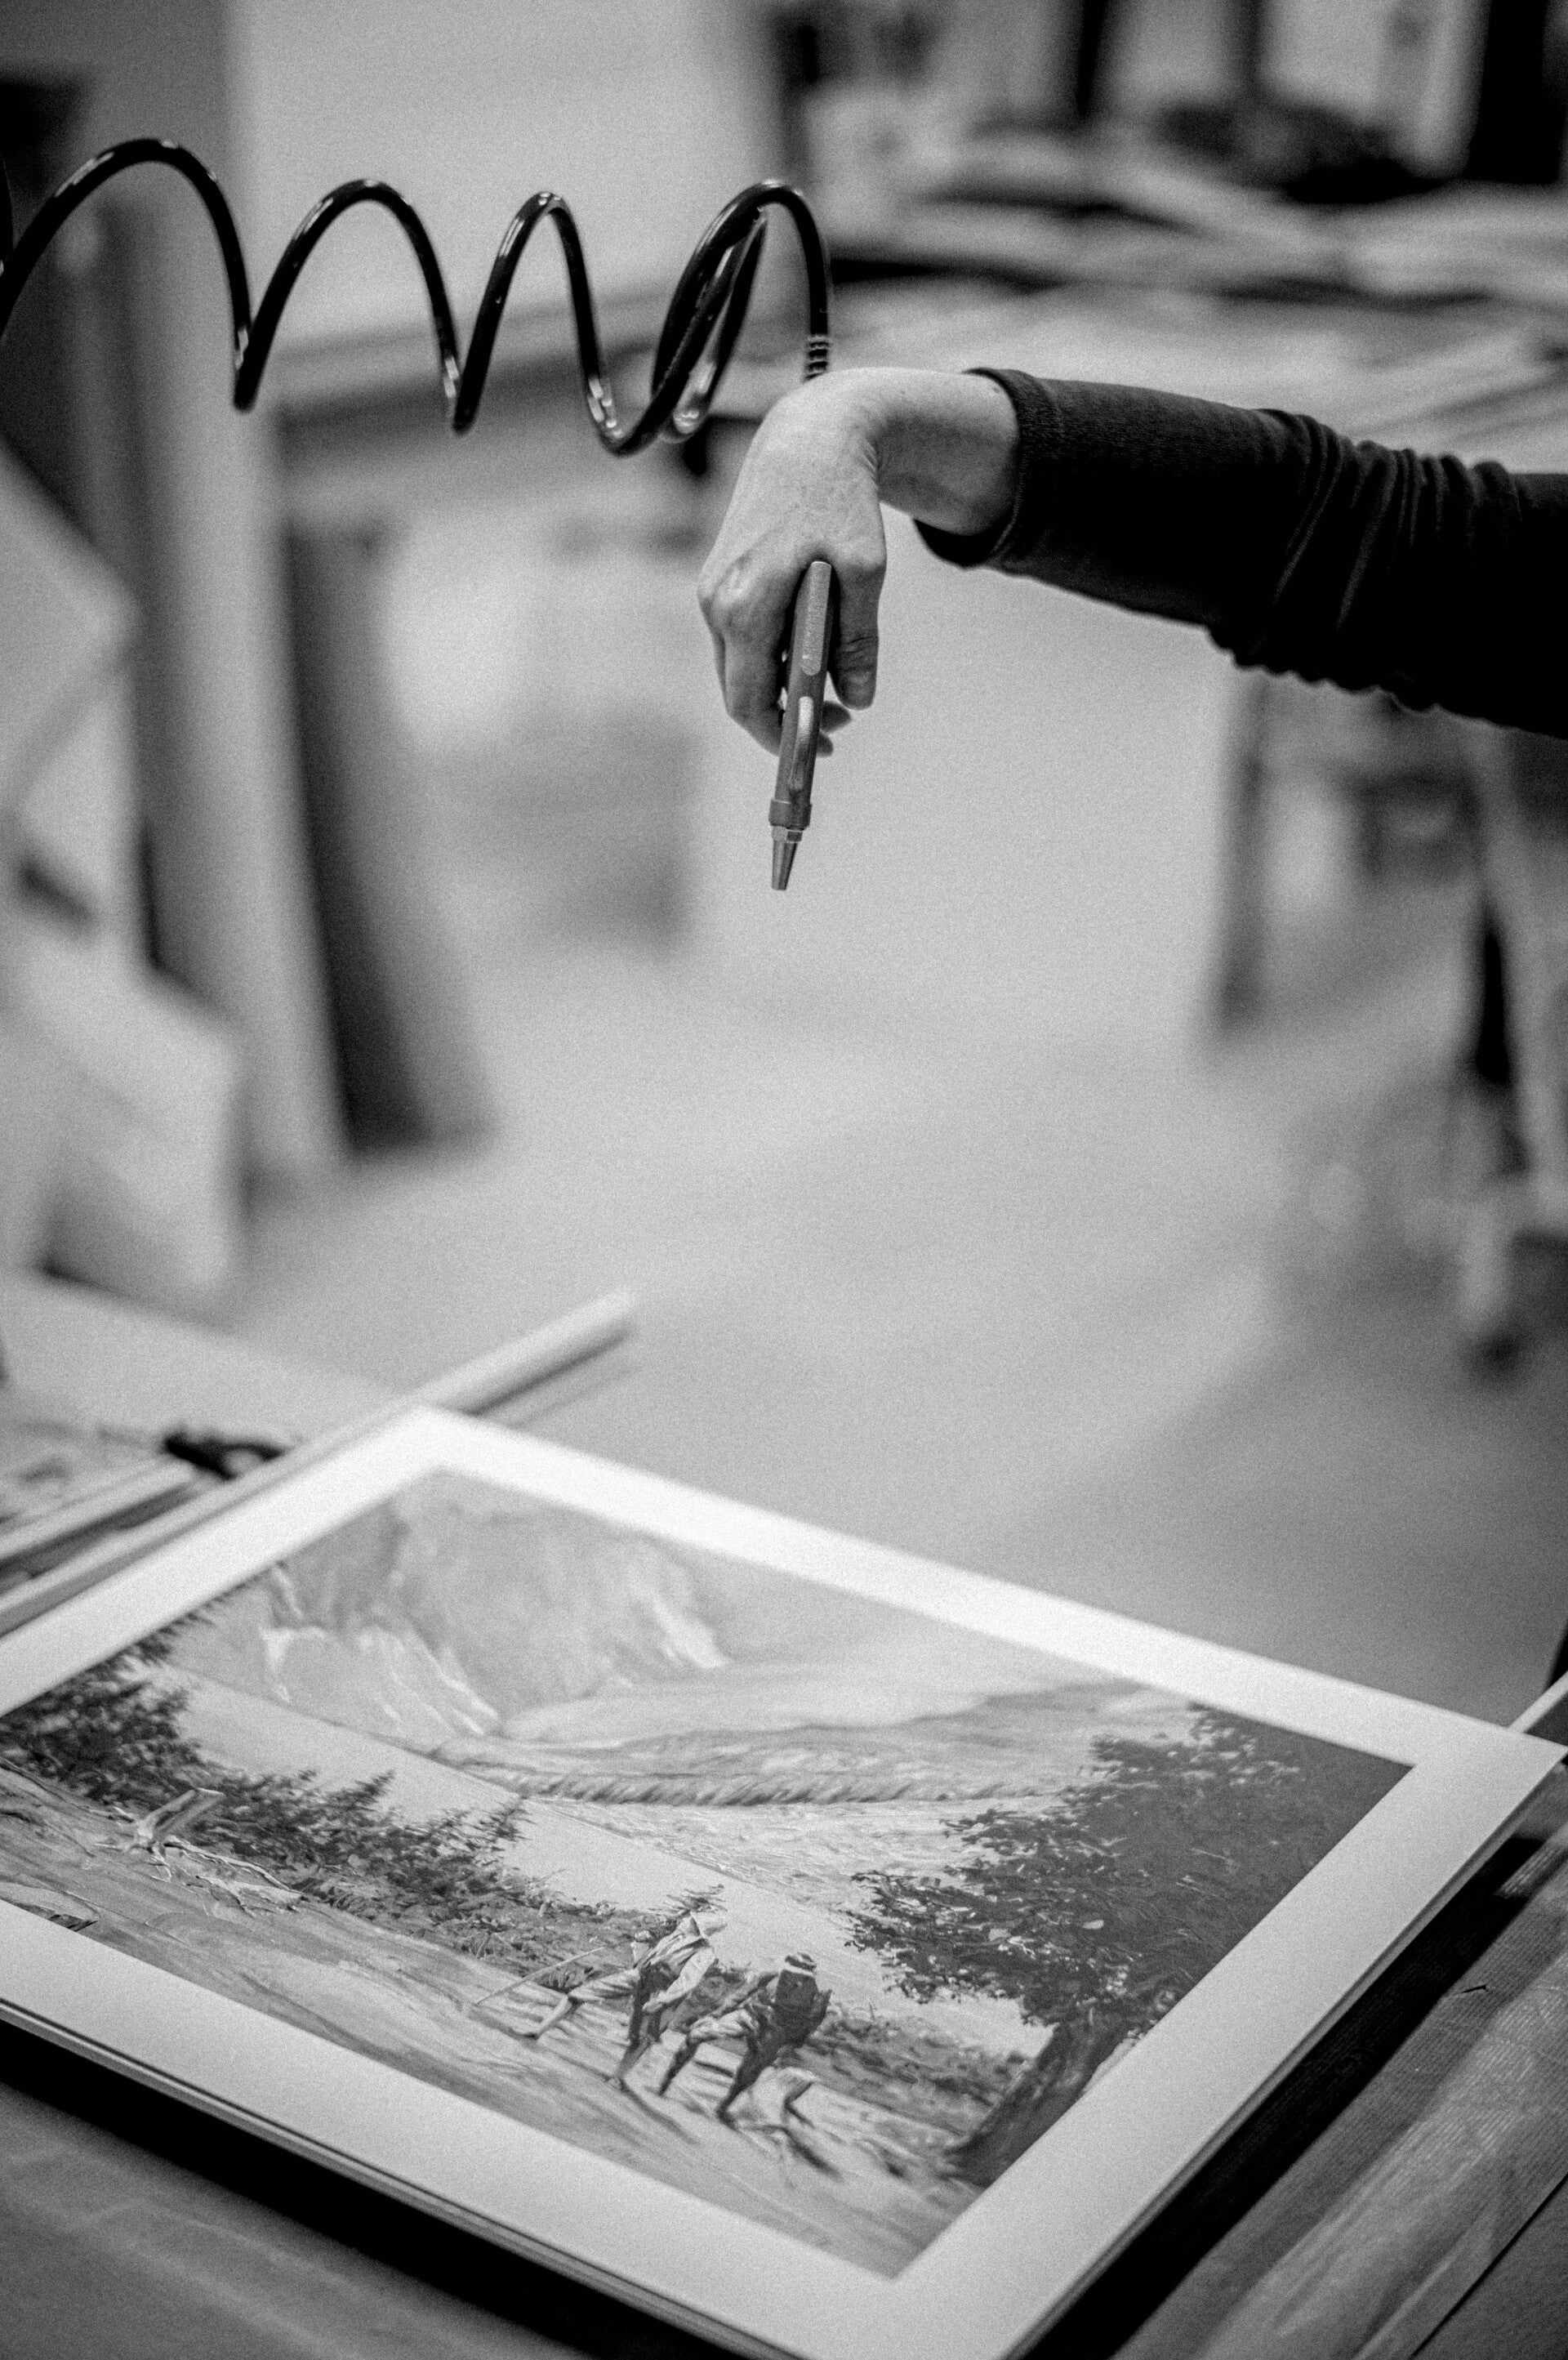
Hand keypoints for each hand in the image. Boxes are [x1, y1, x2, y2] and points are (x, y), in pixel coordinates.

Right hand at [697, 371, 883, 757]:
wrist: (809, 438)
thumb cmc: (840, 500)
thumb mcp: (865, 572)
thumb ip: (859, 642)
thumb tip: (858, 699)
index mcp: (747, 605)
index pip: (749, 701)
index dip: (781, 738)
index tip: (819, 753)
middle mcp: (717, 603)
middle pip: (741, 691)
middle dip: (788, 716)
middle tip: (841, 719)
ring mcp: (713, 591)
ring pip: (742, 667)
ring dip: (783, 685)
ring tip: (838, 677)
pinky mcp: (719, 580)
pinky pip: (743, 640)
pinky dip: (775, 656)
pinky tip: (813, 643)